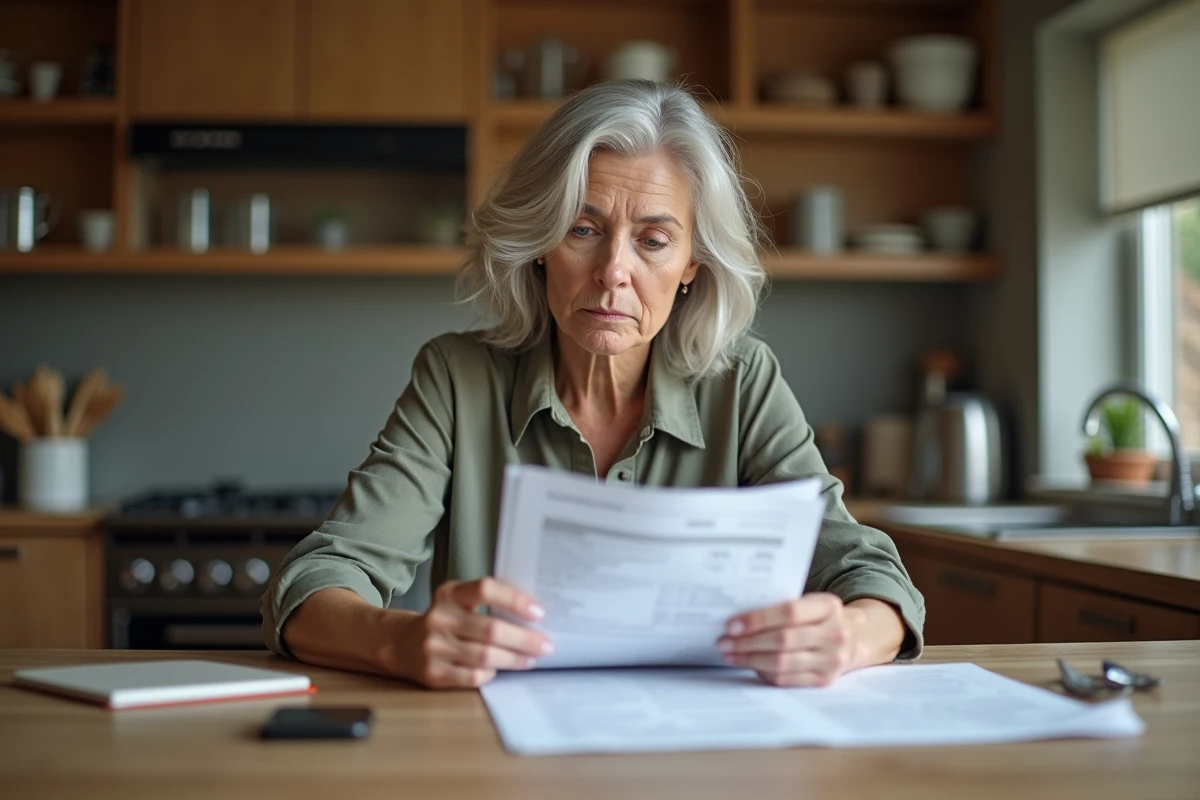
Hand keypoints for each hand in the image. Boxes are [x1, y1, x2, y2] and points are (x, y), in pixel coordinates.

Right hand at [394, 577, 553, 688]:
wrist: (403, 645)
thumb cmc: (447, 620)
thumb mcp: (459, 601)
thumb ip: (488, 602)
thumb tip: (534, 615)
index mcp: (449, 594)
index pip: (485, 589)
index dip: (515, 600)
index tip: (539, 612)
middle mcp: (439, 618)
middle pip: (491, 630)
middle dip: (525, 639)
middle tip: (546, 645)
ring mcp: (434, 647)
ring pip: (486, 657)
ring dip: (515, 659)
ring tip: (531, 658)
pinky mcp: (433, 674)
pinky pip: (473, 677)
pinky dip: (492, 674)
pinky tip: (501, 670)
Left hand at [717, 593, 859, 686]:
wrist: (854, 639)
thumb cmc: (819, 618)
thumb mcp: (810, 604)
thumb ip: (781, 606)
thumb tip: (737, 619)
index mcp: (828, 606)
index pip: (789, 612)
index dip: (758, 619)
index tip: (731, 625)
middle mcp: (835, 634)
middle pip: (783, 640)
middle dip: (747, 642)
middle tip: (723, 642)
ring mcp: (832, 660)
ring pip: (782, 662)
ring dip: (750, 659)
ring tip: (730, 654)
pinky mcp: (825, 680)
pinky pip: (786, 679)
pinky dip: (763, 672)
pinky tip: (748, 664)